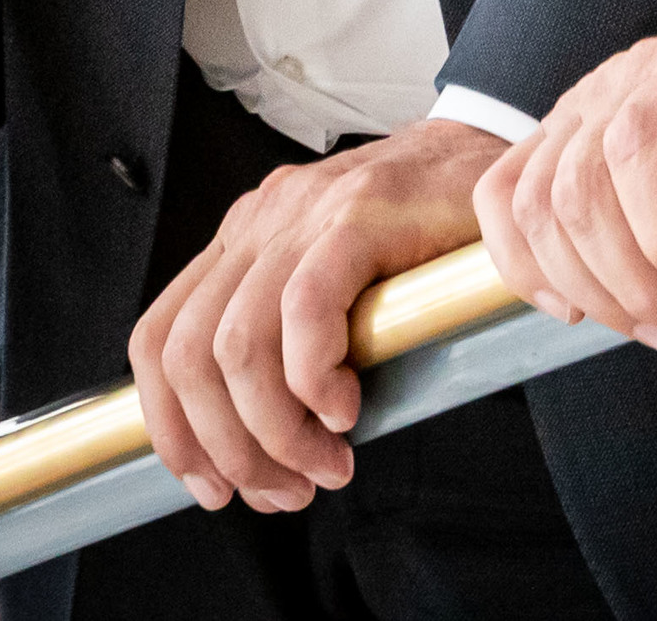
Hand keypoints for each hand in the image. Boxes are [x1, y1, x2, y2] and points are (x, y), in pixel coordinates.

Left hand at [125, 115, 501, 513]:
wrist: (496, 166)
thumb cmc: (426, 241)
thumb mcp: (335, 290)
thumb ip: (290, 345)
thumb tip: (264, 455)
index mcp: (242, 240)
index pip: (159, 337)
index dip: (172, 427)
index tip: (214, 485)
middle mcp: (260, 221)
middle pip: (188, 353)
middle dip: (227, 446)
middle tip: (286, 490)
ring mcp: (306, 212)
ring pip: (238, 342)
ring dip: (276, 431)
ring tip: (327, 463)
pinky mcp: (360, 213)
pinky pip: (305, 309)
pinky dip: (315, 380)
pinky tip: (347, 409)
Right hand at [473, 13, 656, 352]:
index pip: (645, 137)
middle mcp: (633, 68)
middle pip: (583, 188)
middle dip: (638, 287)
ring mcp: (583, 101)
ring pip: (539, 206)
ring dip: (595, 293)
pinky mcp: (555, 137)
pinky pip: (506, 204)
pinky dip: (529, 268)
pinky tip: (586, 311)